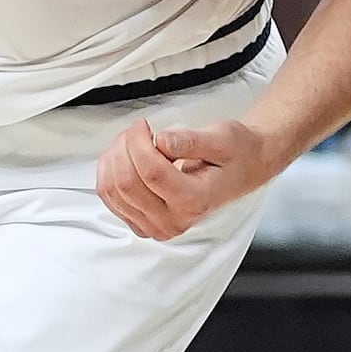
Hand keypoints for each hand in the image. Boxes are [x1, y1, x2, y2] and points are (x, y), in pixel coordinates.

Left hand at [95, 114, 283, 241]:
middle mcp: (174, 221)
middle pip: (126, 183)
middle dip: (125, 147)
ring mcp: (155, 226)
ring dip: (115, 158)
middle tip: (139, 130)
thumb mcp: (221, 139)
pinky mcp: (141, 223)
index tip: (144, 125)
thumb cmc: (234, 154)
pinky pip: (109, 198)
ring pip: (112, 191)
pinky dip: (110, 171)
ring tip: (134, 142)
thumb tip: (162, 141)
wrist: (241, 171)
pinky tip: (126, 157)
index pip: (150, 172)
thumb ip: (190, 141)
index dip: (138, 142)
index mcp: (195, 201)